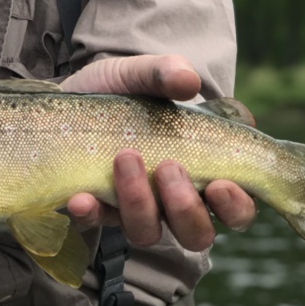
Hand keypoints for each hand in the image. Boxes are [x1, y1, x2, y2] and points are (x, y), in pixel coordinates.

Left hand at [62, 55, 256, 250]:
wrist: (68, 95)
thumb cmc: (121, 89)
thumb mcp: (143, 72)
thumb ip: (167, 72)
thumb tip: (188, 81)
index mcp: (202, 172)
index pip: (236, 210)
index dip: (235, 207)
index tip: (221, 184)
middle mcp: (172, 199)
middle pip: (196, 234)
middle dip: (186, 208)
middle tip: (168, 166)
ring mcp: (133, 207)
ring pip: (147, 232)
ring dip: (139, 202)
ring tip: (125, 157)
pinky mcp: (95, 206)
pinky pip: (95, 223)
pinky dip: (91, 213)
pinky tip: (81, 198)